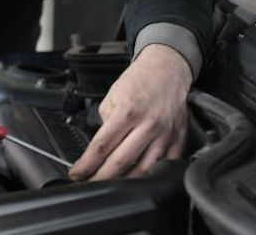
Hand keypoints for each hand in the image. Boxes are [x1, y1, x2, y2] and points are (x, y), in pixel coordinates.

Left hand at [68, 44, 192, 180]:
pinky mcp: (178, 139)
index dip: (87, 164)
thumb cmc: (140, 80)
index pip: (102, 146)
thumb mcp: (113, 95)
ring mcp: (165, 134)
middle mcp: (148, 124)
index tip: (77, 174)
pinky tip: (138, 180)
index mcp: (128, 111)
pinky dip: (151, 176)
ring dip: (125, 183)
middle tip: (89, 185)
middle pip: (121, 162)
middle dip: (101, 178)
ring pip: (144, 170)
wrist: (167, 68)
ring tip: (111, 187)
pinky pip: (165, 166)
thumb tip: (101, 145)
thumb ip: (106, 121)